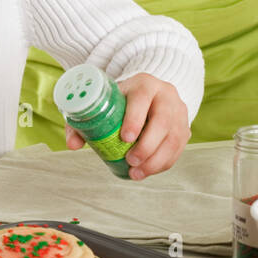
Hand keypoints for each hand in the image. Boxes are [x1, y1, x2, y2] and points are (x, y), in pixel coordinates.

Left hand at [64, 72, 190, 179]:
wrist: (148, 93)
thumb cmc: (120, 100)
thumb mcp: (104, 103)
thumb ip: (85, 121)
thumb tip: (73, 144)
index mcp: (144, 84)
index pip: (142, 98)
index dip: (134, 119)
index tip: (125, 139)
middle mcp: (166, 95)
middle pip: (163, 121)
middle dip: (147, 145)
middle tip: (130, 161)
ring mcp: (179, 111)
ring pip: (174, 138)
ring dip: (156, 160)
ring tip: (137, 173)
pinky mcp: (184, 127)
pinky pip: (179, 148)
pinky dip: (163, 163)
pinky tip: (148, 171)